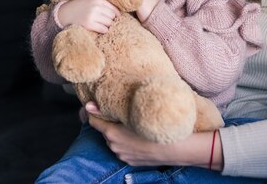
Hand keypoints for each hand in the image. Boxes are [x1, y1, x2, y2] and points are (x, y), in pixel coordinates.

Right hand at [57, 0, 119, 33]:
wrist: (65, 13)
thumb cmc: (82, 7)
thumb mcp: (92, 0)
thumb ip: (104, 3)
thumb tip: (121, 12)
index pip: (115, 9)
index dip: (116, 14)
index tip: (114, 17)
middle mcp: (95, 6)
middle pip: (113, 16)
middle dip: (110, 20)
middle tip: (104, 21)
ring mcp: (92, 15)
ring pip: (109, 23)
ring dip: (107, 25)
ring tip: (100, 24)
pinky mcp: (88, 24)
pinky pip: (104, 29)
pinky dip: (103, 30)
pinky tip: (98, 28)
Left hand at [86, 102, 221, 168]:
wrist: (178, 148)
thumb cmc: (158, 125)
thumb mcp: (134, 112)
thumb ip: (109, 109)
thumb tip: (89, 104)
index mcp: (112, 134)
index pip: (93, 121)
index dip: (95, 111)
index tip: (99, 104)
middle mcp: (114, 147)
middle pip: (105, 130)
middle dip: (110, 121)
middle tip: (123, 111)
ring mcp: (123, 156)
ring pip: (115, 140)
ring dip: (120, 132)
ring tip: (133, 122)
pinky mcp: (131, 161)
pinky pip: (124, 148)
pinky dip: (128, 141)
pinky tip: (139, 134)